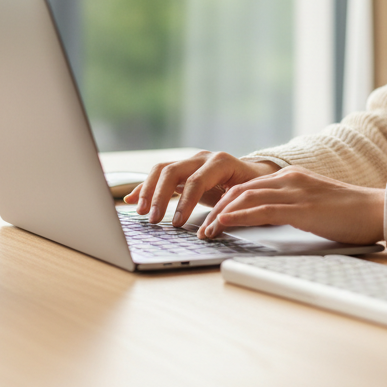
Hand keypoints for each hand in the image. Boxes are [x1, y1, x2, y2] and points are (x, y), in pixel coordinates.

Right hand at [123, 151, 279, 225]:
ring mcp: (190, 162)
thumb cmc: (254, 187)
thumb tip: (216, 227)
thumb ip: (232, 207)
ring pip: (162, 170)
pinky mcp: (182, 171)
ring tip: (140, 212)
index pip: (196, 180)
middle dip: (159, 196)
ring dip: (148, 191)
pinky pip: (159, 176)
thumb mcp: (248, 196)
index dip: (185, 202)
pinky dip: (144, 187)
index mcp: (220, 162)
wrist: (255, 173)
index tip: (176, 223)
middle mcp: (202, 158)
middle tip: (153, 220)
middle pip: (173, 171)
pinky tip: (131, 200)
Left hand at [199, 166, 384, 245]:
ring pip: (247, 198)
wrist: (378, 211)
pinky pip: (263, 211)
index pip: (248, 186)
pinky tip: (225, 224)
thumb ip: (292, 208)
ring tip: (207, 230)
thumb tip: (270, 223)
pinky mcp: (302, 209)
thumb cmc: (350, 214)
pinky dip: (239, 217)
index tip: (210, 217)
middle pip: (241, 190)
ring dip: (222, 215)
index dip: (225, 201)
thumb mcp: (315, 206)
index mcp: (293, 177)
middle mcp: (290, 179)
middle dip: (216, 208)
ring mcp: (296, 192)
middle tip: (201, 226)